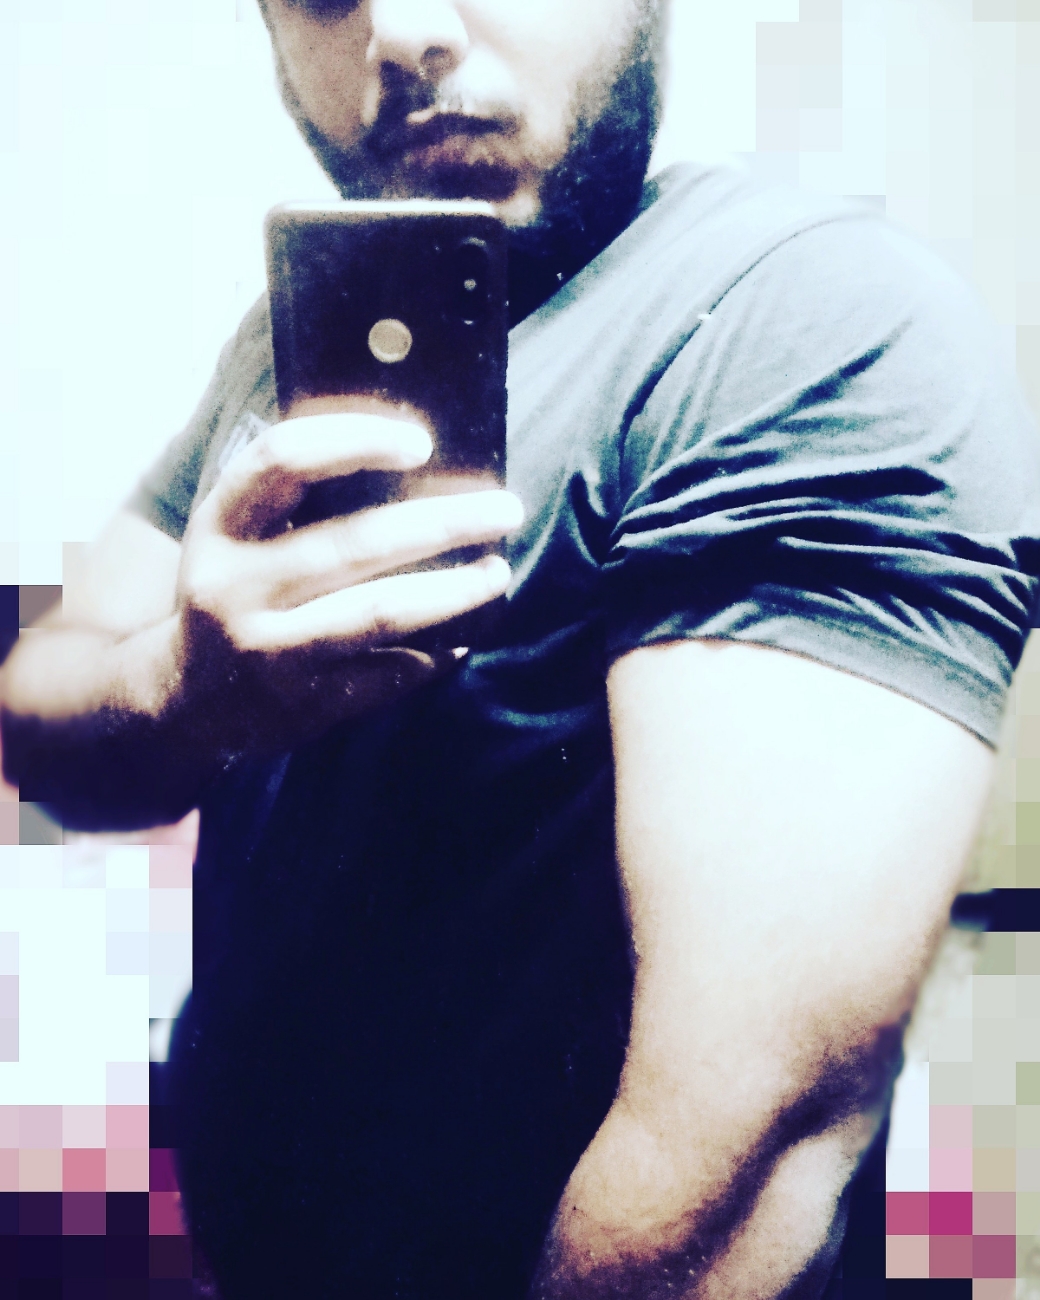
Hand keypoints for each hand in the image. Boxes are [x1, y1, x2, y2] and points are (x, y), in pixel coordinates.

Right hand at [170, 407, 522, 755]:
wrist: (183, 701)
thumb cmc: (233, 591)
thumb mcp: (235, 534)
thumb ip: (293, 493)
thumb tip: (409, 448)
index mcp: (221, 526)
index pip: (284, 460)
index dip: (355, 440)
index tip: (421, 442)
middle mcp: (238, 588)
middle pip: (355, 542)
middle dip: (443, 522)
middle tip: (506, 509)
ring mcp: (271, 652)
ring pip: (379, 612)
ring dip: (453, 591)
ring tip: (498, 571)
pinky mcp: (304, 706)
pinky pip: (388, 675)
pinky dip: (434, 655)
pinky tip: (465, 637)